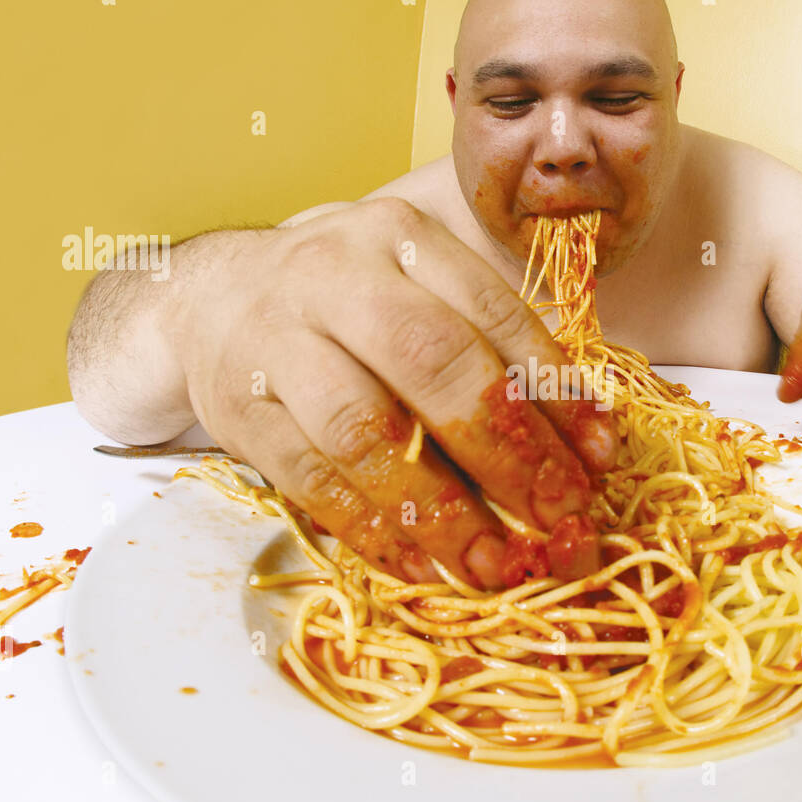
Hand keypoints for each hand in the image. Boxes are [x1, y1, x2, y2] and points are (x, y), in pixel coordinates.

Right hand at [169, 198, 617, 588]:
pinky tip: (419, 564)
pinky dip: (371, 528)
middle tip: (556, 521)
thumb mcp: (415, 285)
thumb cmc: (341, 303)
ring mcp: (277, 340)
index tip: (596, 462)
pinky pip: (310, 478)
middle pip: (432, 362)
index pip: (492, 312)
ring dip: (438, 508)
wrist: (205, 299)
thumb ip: (490, 345)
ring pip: (364, 429)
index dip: (552, 392)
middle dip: (505, 453)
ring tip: (491, 564)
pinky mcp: (238, 407)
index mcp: (400, 238)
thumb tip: (584, 444)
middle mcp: (337, 276)